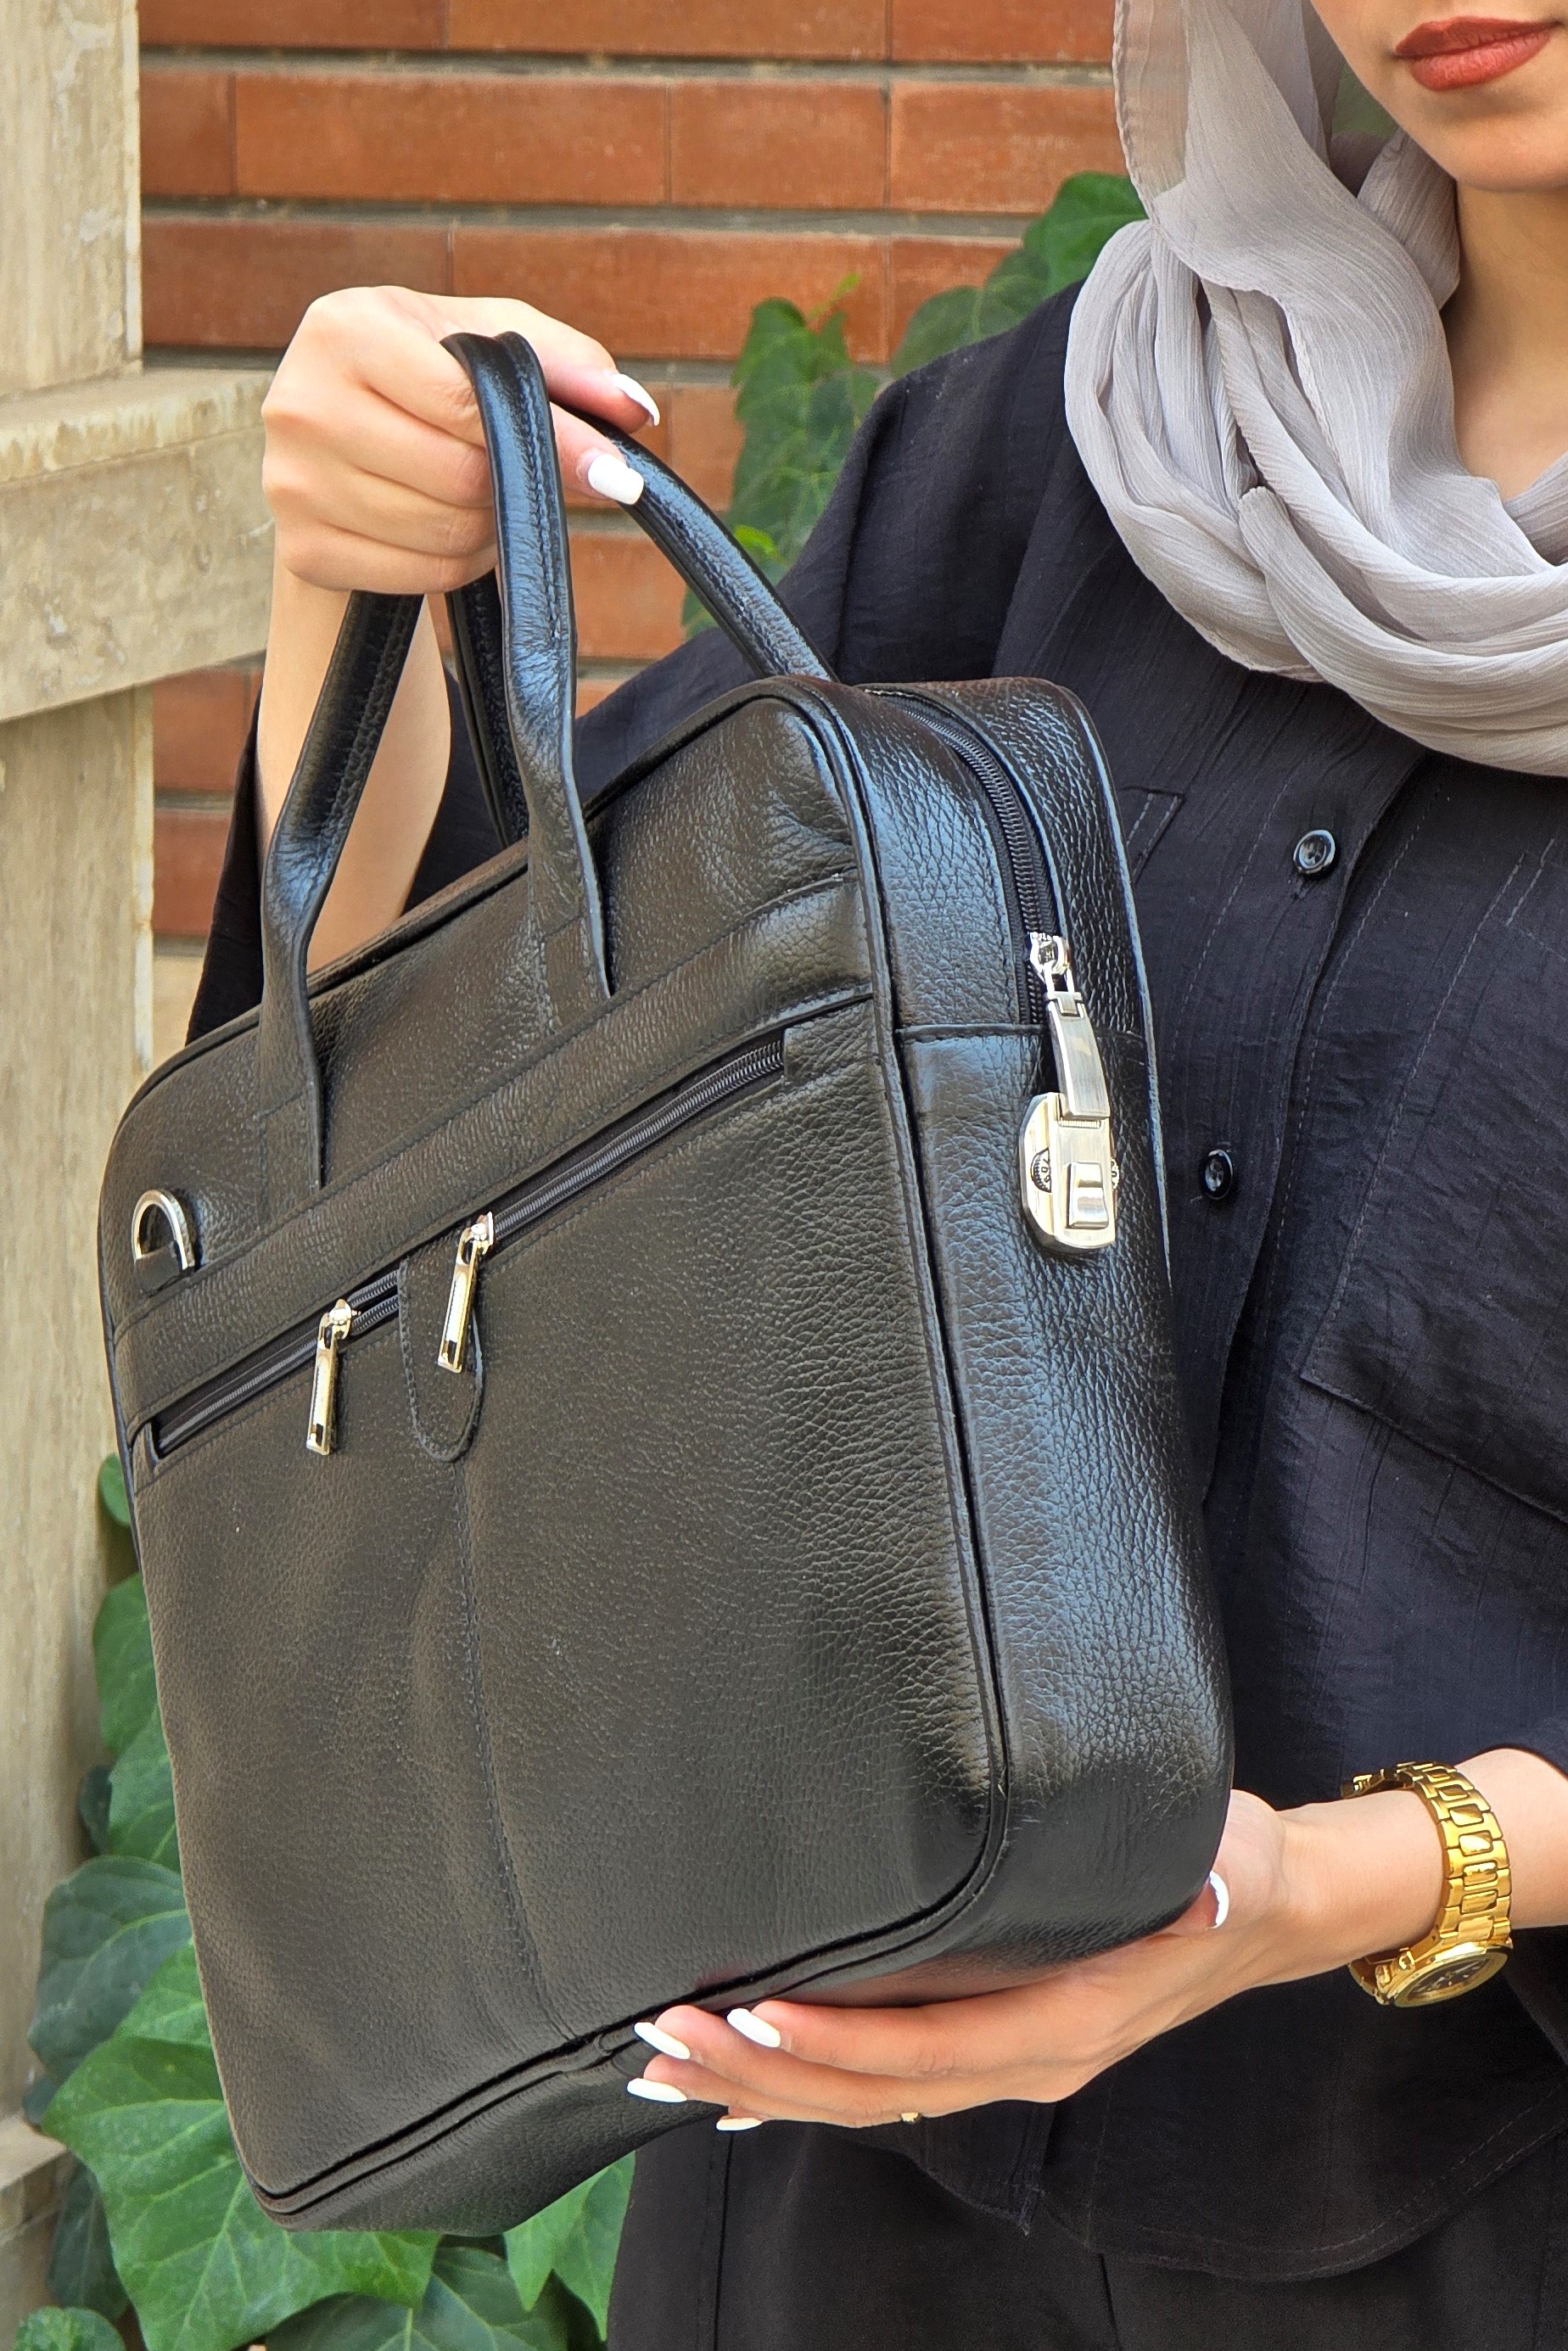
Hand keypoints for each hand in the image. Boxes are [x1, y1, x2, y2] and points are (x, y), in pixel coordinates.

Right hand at [261, 285, 658, 597]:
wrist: (329, 433)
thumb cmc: (422, 372)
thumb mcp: (486, 340)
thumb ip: (568, 362)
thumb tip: (635, 411)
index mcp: (344, 330)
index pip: (464, 403)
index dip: (550, 442)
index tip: (614, 473)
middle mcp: (302, 403)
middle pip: (459, 477)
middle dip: (509, 484)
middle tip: (516, 472)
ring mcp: (292, 484)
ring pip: (446, 532)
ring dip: (489, 526)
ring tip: (478, 493)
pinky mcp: (303, 551)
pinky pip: (422, 574)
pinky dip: (458, 561)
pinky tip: (444, 526)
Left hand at [627, 1780, 1462, 2128]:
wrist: (1268, 1916)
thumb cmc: (1235, 1872)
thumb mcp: (1235, 1862)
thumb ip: (1216, 1875)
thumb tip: (1210, 1878)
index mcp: (1066, 2021)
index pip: (928, 2047)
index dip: (836, 2043)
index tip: (749, 2016)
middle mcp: (1026, 2059)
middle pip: (873, 2090)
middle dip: (760, 2073)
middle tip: (659, 2042)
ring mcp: (1007, 2062)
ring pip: (866, 2098)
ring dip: (762, 2088)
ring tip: (662, 2068)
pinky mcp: (993, 2043)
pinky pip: (885, 2085)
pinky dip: (804, 2089)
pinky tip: (738, 2087)